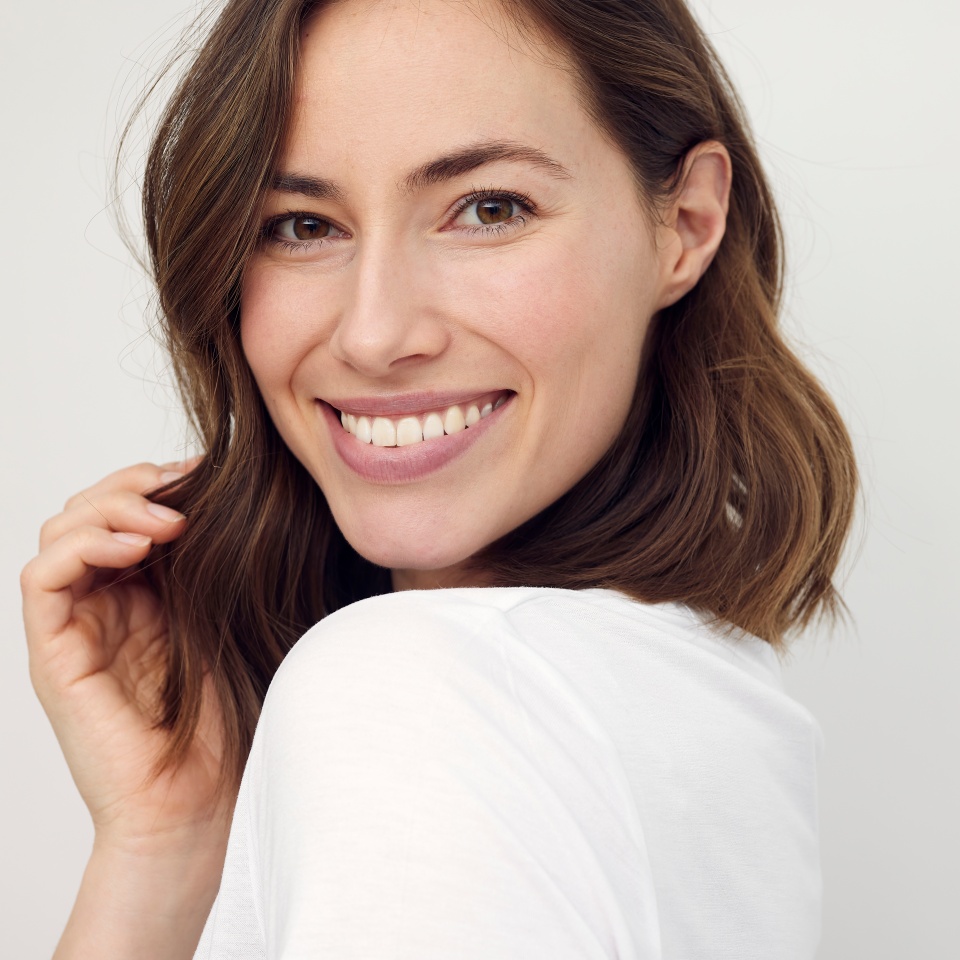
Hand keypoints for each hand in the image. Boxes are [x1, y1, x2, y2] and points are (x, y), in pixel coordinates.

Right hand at [21, 460, 230, 856]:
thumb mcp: (228, 618)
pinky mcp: (54, 654)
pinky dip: (84, 545)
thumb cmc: (224, 719)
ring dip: (111, 507)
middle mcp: (102, 604)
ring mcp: (75, 627)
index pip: (126, 512)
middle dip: (133, 484)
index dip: (158, 481)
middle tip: (185, 485)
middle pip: (88, 511)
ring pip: (61, 531)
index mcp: (144, 594)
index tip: (208, 471)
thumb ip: (212, 564)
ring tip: (168, 519)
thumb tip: (228, 495)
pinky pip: (42, 577)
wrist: (199, 799)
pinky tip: (138, 545)